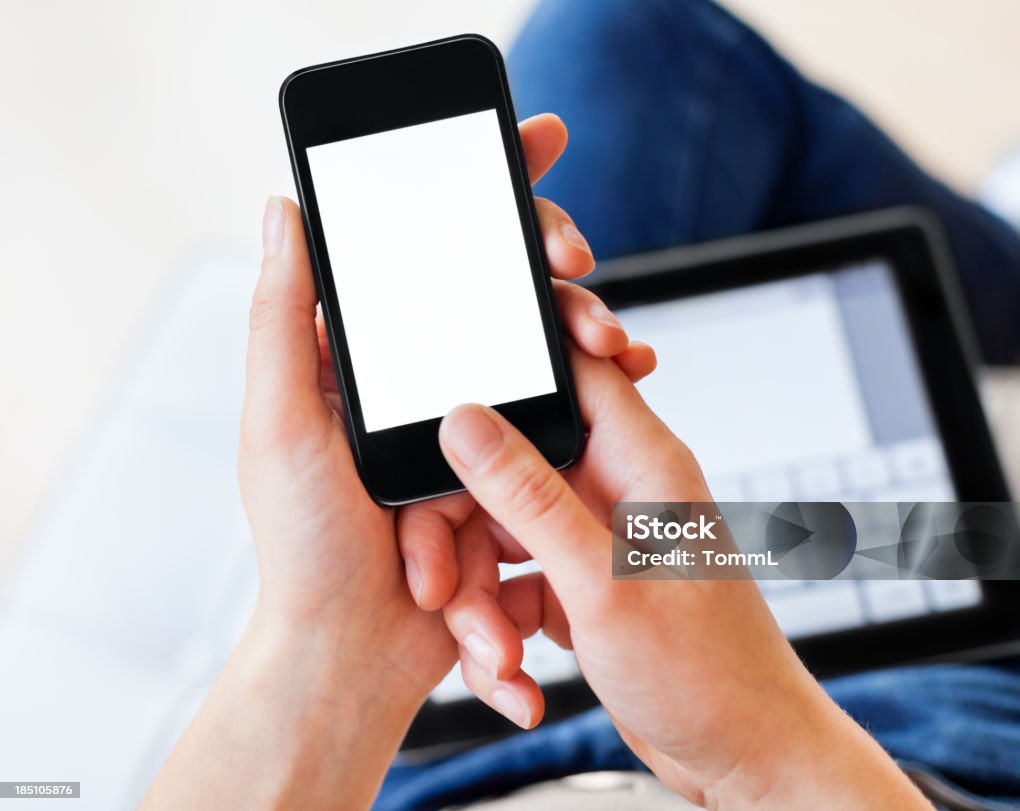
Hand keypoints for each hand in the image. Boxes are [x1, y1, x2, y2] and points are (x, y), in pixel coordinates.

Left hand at [237, 113, 649, 698]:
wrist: (354, 658)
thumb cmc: (305, 550)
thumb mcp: (280, 423)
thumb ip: (282, 320)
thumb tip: (286, 211)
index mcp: (367, 365)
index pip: (427, 262)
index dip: (484, 208)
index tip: (535, 162)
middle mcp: (419, 390)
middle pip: (498, 308)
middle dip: (550, 282)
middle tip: (583, 271)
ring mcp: (465, 436)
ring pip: (538, 365)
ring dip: (584, 341)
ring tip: (619, 340)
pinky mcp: (502, 480)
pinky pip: (556, 432)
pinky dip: (599, 406)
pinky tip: (631, 382)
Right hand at [401, 353, 931, 809]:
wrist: (741, 758)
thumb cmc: (711, 674)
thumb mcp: (604, 582)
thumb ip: (530, 498)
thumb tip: (468, 423)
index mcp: (638, 460)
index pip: (572, 369)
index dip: (511, 367)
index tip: (446, 398)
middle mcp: (612, 489)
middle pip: (503, 467)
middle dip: (465, 532)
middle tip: (446, 587)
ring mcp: (591, 539)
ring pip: (496, 534)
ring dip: (479, 602)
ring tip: (500, 660)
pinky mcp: (576, 585)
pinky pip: (510, 587)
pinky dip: (499, 634)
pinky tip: (517, 678)